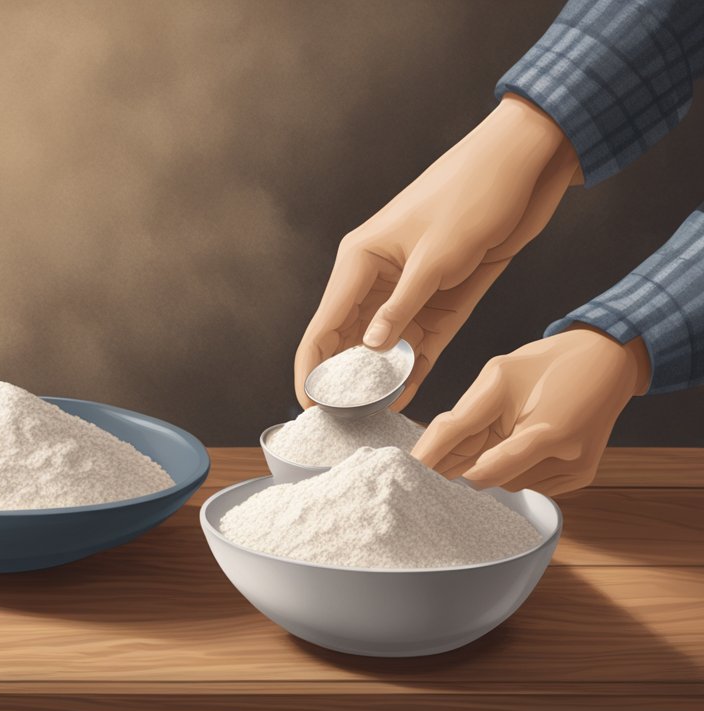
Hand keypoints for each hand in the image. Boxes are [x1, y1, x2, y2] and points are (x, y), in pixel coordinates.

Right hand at [294, 94, 582, 408]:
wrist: (524, 168)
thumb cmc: (472, 195)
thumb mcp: (435, 255)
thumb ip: (402, 307)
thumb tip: (370, 350)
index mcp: (360, 260)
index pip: (323, 324)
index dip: (312, 368)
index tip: (309, 405)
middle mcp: (378, 277)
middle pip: (349, 339)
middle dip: (344, 378)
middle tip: (343, 419)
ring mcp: (410, 289)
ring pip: (384, 345)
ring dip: (380, 377)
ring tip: (373, 416)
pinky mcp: (443, 297)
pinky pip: (420, 341)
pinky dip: (413, 367)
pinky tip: (405, 396)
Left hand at [411, 326, 650, 495]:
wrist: (608, 360)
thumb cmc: (547, 364)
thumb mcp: (497, 377)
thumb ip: (466, 417)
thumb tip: (434, 453)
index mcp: (545, 432)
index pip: (481, 468)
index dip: (444, 472)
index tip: (411, 479)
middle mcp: (564, 459)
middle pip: (491, 480)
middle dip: (458, 469)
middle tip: (427, 466)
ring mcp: (574, 470)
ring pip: (505, 484)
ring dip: (488, 465)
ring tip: (498, 429)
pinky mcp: (580, 476)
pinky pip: (528, 483)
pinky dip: (513, 467)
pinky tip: (520, 439)